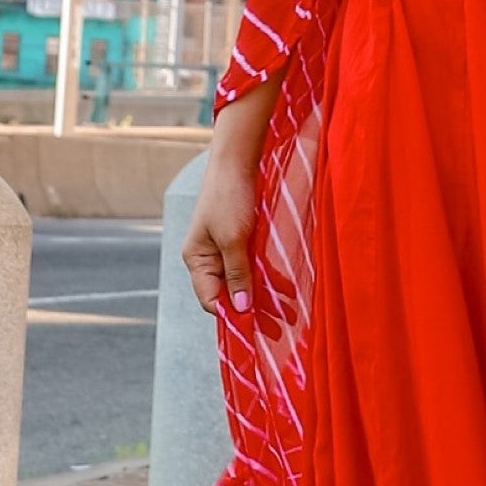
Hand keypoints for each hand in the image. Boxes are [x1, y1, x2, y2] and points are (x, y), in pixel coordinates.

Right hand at [183, 93, 269, 311]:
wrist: (238, 158)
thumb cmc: (229, 197)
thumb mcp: (234, 239)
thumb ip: (237, 274)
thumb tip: (240, 309)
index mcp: (197, 259)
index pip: (211, 299)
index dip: (233, 313)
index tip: (258, 327)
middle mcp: (208, 258)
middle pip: (228, 293)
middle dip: (252, 309)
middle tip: (278, 327)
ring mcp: (225, 248)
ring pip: (244, 281)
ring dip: (264, 295)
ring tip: (288, 313)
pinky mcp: (241, 239)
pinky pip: (254, 266)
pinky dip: (268, 277)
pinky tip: (286, 289)